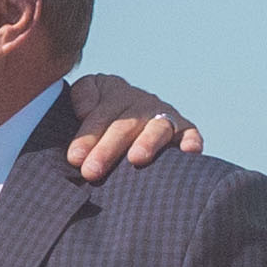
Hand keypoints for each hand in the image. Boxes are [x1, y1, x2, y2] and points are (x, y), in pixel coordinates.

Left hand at [55, 71, 204, 176]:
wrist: (131, 121)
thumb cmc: (100, 120)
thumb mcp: (87, 98)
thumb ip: (83, 95)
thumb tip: (86, 110)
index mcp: (116, 95)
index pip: (100, 113)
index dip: (88, 134)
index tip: (75, 157)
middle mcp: (143, 104)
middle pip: (125, 125)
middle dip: (108, 148)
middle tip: (91, 171)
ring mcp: (165, 117)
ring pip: (156, 128)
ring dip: (147, 142)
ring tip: (136, 159)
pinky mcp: (187, 132)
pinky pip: (191, 134)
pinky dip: (191, 141)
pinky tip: (188, 152)